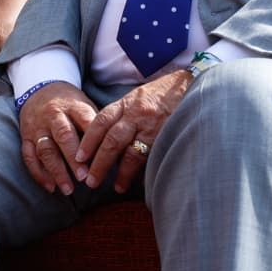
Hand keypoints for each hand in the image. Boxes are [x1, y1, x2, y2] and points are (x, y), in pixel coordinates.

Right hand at [19, 82, 97, 194]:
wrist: (40, 89)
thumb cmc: (70, 104)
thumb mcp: (85, 105)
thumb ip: (97, 126)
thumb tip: (118, 150)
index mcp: (74, 106)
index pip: (84, 120)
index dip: (91, 139)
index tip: (100, 158)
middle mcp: (54, 115)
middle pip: (63, 136)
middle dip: (73, 159)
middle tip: (84, 178)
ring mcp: (38, 127)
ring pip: (46, 149)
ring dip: (57, 171)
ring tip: (69, 189)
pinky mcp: (26, 136)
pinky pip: (29, 156)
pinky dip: (39, 173)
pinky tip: (51, 187)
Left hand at [79, 71, 191, 193]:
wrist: (191, 84)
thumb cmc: (162, 94)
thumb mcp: (138, 97)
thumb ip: (122, 114)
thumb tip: (105, 139)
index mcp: (126, 103)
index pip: (101, 121)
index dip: (88, 141)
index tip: (80, 158)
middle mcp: (136, 114)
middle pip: (111, 141)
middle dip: (99, 162)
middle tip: (90, 180)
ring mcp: (152, 125)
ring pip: (130, 152)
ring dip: (121, 172)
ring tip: (116, 187)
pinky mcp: (167, 134)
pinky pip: (151, 156)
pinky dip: (143, 170)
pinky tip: (138, 181)